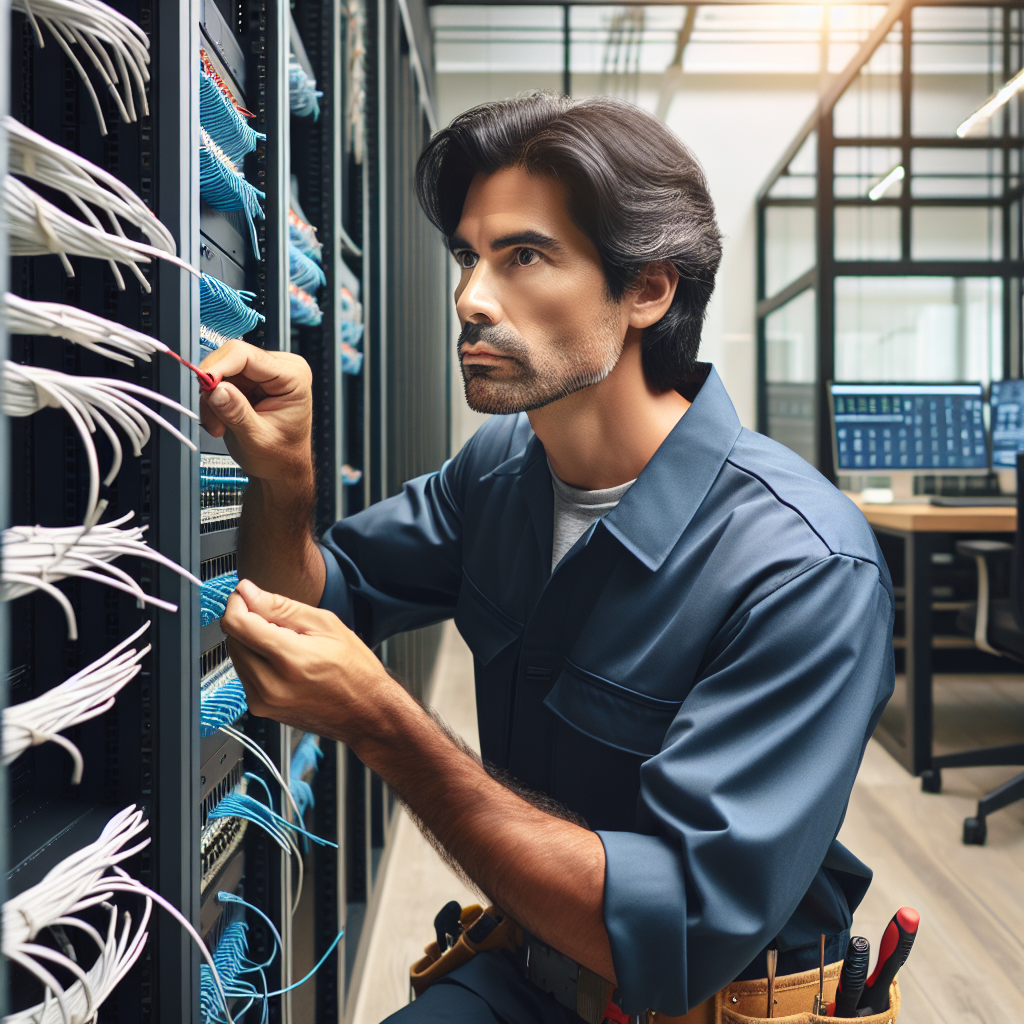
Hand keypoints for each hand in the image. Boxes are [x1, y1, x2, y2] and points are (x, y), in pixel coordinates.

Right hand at [198, 340, 312, 485]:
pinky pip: (219, 381)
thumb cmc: (280, 456)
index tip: (202, 386)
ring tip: (220, 427)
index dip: (218, 367)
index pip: (246, 355)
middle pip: (229, 360)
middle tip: (212, 419)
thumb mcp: (257, 439)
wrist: (280, 469)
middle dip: (214, 389)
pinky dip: (214, 403)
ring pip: (220, 371)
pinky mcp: (249, 381)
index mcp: (293, 376)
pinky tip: (222, 422)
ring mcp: (263, 373)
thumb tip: (216, 389)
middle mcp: (280, 368)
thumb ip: (236, 413)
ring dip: (212, 401)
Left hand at [222, 579, 393, 740]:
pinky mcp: (260, 708)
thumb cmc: (355, 671)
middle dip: (247, 621)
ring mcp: (263, 700)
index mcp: (289, 659)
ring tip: (286, 644)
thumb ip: (281, 607)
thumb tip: (249, 592)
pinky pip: (244, 673)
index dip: (238, 602)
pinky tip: (283, 661)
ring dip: (251, 641)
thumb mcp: (326, 625)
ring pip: (236, 655)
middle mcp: (270, 684)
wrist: (366, 712)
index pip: (236, 623)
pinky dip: (256, 660)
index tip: (247, 595)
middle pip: (232, 637)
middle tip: (279, 621)